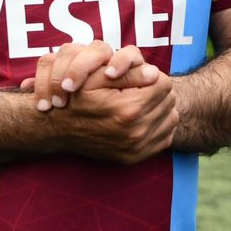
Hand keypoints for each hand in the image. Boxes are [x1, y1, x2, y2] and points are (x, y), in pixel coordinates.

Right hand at [20, 43, 176, 163]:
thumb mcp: (96, 77)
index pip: (164, 84)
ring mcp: (137, 147)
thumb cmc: (77, 97)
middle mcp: (136, 132)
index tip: (140, 77)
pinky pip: (165, 137)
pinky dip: (158, 127)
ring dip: (161, 108)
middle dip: (158, 92)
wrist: (59, 130)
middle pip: (169, 101)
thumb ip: (129, 72)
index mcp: (129, 109)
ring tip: (142, 103)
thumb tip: (154, 73)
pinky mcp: (136, 157)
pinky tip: (142, 120)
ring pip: (171, 118)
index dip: (153, 76)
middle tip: (140, 89)